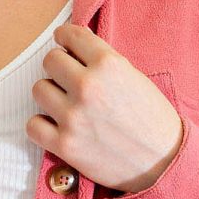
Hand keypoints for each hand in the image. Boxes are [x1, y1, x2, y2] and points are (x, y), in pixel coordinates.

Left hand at [26, 23, 183, 193]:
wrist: (165, 163)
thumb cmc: (153, 119)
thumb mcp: (134, 77)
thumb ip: (103, 62)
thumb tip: (73, 49)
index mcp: (109, 64)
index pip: (70, 35)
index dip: (64, 37)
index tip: (62, 41)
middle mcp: (88, 86)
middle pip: (50, 61)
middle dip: (58, 67)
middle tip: (68, 78)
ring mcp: (73, 117)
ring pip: (39, 90)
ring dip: (50, 95)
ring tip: (66, 104)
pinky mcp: (65, 145)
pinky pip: (33, 126)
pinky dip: (42, 125)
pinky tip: (56, 126)